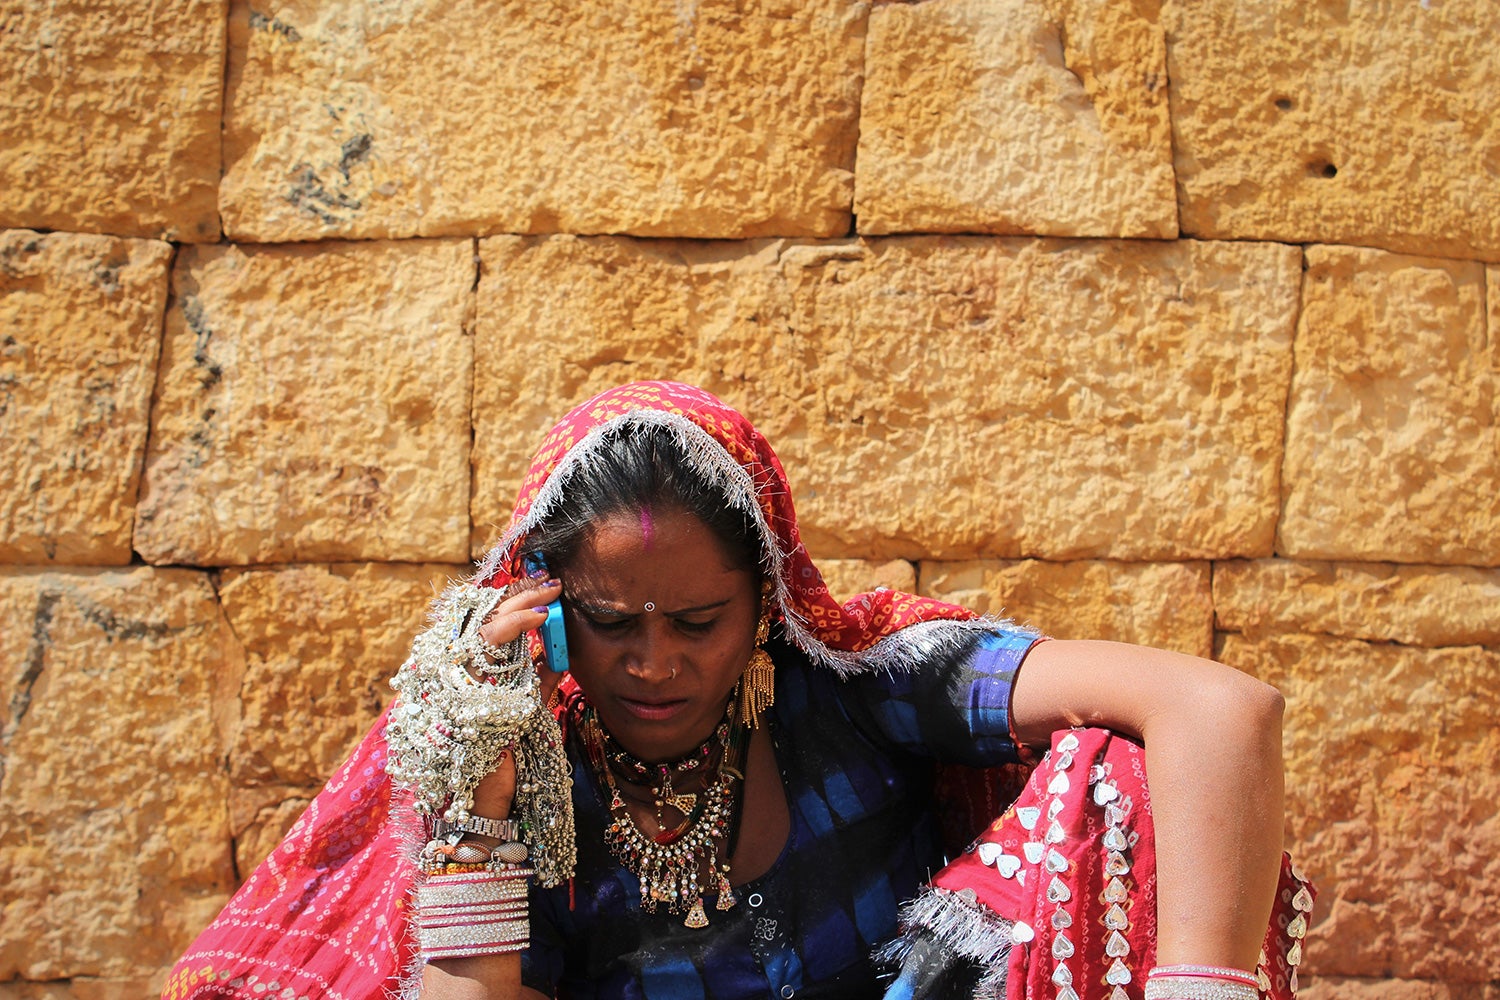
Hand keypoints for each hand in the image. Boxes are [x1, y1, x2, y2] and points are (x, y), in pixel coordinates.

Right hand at [469, 579, 562, 821]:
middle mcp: (456, 674)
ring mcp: (458, 683)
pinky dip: (516, 629)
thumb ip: (536, 683)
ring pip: (485, 628)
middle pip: (484, 619)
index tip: (541, 585)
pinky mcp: (467, 691)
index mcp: (468, 675)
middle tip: (551, 582)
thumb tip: (555, 656)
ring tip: (549, 597)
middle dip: (519, 595)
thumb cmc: (505, 761)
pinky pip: (490, 649)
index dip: (513, 601)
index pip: (487, 624)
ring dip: (519, 607)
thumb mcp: (526, 713)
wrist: (485, 803)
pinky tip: (539, 621)